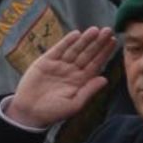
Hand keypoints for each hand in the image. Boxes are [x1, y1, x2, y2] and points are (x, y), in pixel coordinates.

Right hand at [2, 25, 116, 131]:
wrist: (28, 112)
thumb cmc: (53, 112)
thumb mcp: (74, 105)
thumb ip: (88, 91)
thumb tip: (105, 79)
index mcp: (81, 81)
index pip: (95, 64)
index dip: (104, 53)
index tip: (113, 41)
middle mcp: (72, 71)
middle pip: (87, 54)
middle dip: (97, 42)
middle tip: (108, 30)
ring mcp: (59, 65)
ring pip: (74, 50)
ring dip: (84, 40)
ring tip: (95, 30)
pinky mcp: (45, 62)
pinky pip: (58, 49)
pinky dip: (66, 42)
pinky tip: (76, 34)